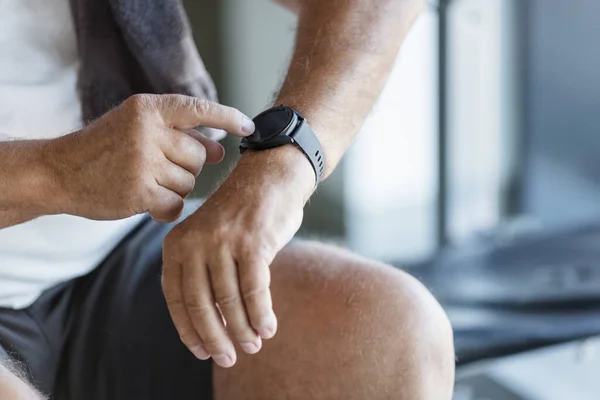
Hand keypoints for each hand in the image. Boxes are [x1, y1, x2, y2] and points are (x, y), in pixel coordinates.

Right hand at [42, 94, 253, 221]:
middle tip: (158, 168)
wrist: (58, 172)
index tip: (249, 127)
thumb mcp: (138, 129)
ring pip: (189, 182)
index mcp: (147, 108)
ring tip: (144, 181)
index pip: (198, 109)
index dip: (228, 118)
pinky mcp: (139, 192)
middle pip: (198, 156)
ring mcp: (142, 161)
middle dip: (187, 167)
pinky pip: (176, 205)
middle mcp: (147, 131)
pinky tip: (147, 202)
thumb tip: (222, 150)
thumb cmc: (104, 149)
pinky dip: (166, 208)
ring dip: (174, 188)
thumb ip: (180, 135)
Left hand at [162, 146, 314, 367]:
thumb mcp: (208, 239)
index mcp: (176, 244)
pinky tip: (268, 328)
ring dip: (242, 330)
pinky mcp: (251, 244)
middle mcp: (194, 243)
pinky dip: (262, 314)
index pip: (176, 299)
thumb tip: (210, 326)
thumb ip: (202, 274)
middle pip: (201, 305)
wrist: (269, 178)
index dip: (189, 331)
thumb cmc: (241, 216)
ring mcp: (222, 242)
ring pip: (229, 301)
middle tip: (228, 358)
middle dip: (215, 338)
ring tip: (252, 345)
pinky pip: (255, 291)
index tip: (202, 353)